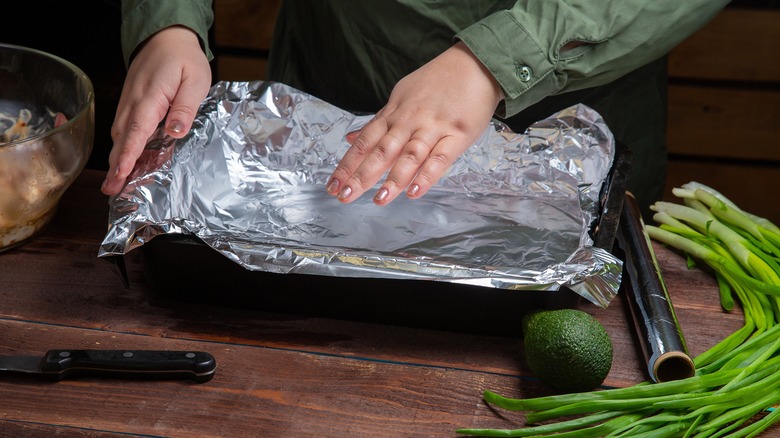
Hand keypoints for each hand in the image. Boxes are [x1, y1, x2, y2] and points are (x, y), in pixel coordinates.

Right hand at [101, 26, 211, 195]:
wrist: (166, 38)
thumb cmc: (183, 59)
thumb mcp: (195, 80)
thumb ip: (185, 107)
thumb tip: (175, 132)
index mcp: (150, 99)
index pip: (136, 131)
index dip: (128, 155)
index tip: (121, 174)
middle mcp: (134, 103)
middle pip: (122, 139)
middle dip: (116, 166)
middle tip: (111, 191)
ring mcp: (129, 104)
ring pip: (121, 136)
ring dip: (118, 160)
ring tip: (115, 184)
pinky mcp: (131, 105)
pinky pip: (125, 129)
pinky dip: (123, 147)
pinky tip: (126, 163)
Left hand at [326, 41, 501, 204]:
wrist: (475, 64)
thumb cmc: (437, 82)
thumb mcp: (401, 96)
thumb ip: (378, 121)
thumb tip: (350, 138)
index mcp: (394, 114)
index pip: (364, 143)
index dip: (347, 165)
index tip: (332, 185)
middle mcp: (409, 122)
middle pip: (381, 151)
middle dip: (361, 175)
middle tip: (344, 196)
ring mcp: (433, 128)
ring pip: (409, 156)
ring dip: (393, 179)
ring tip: (378, 200)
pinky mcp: (457, 135)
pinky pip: (440, 158)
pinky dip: (427, 175)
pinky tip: (414, 192)